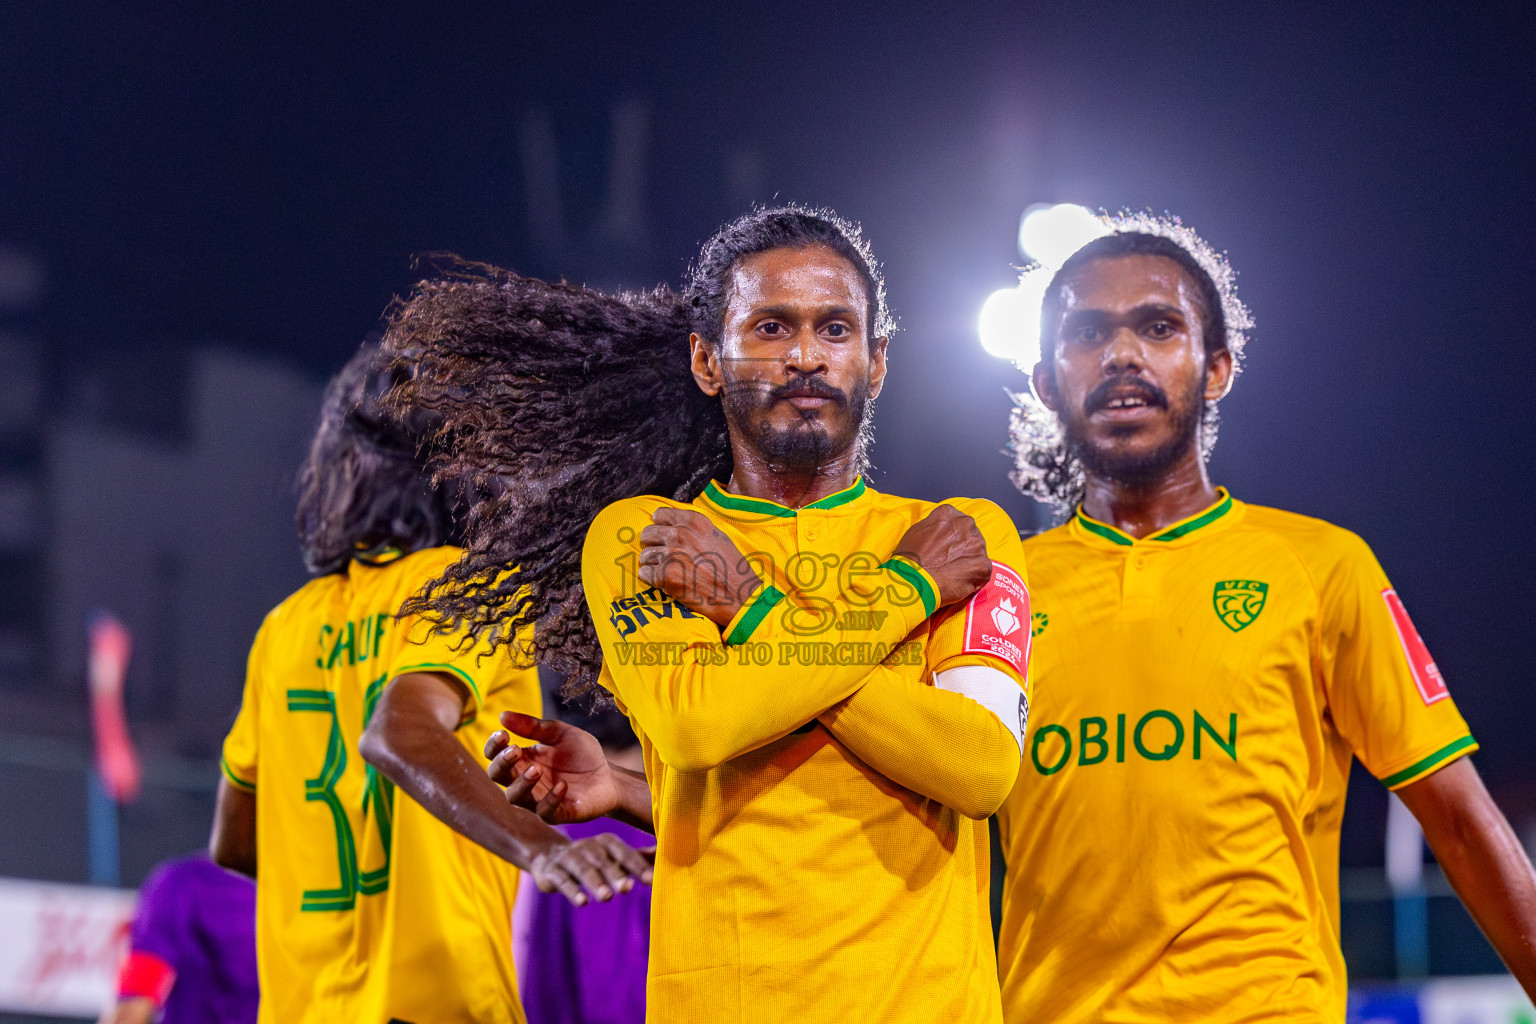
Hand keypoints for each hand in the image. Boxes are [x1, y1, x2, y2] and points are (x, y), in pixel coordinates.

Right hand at [486, 713, 621, 824]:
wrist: (609, 777)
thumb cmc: (582, 756)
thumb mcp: (560, 733)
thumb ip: (533, 726)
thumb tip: (502, 716)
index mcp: (523, 759)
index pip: (495, 756)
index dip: (493, 746)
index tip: (503, 734)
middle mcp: (524, 780)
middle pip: (498, 776)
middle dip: (502, 763)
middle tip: (515, 750)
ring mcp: (538, 799)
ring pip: (515, 797)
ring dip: (522, 783)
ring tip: (536, 769)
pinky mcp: (556, 813)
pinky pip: (544, 811)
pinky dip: (550, 799)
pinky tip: (562, 786)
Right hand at [527, 833, 653, 905]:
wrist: (549, 856)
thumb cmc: (592, 858)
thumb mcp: (614, 856)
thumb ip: (639, 857)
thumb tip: (666, 853)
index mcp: (606, 842)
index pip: (624, 853)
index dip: (637, 866)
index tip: (652, 880)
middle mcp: (587, 846)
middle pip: (603, 861)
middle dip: (615, 874)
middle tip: (627, 888)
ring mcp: (568, 857)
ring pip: (583, 870)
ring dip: (595, 883)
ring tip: (607, 897)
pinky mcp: (550, 871)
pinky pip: (562, 880)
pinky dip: (572, 891)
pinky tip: (582, 903)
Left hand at [638, 507, 762, 626]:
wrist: (740, 596)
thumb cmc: (733, 570)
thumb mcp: (718, 538)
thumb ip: (695, 530)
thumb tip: (675, 527)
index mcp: (694, 521)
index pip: (660, 514)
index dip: (660, 527)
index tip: (664, 538)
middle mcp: (681, 534)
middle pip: (648, 533)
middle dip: (653, 546)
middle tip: (664, 558)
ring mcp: (672, 554)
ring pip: (645, 555)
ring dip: (653, 565)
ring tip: (668, 573)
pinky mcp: (666, 575)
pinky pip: (645, 573)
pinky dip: (652, 580)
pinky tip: (666, 584)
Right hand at [894, 505, 992, 606]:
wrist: (913, 581)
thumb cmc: (909, 559)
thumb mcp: (916, 531)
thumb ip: (934, 527)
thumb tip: (941, 533)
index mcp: (948, 513)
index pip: (957, 522)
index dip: (952, 538)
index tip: (946, 549)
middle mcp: (966, 524)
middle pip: (971, 536)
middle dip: (963, 549)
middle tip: (950, 563)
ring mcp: (977, 544)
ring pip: (977, 554)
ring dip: (969, 564)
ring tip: (952, 575)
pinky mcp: (983, 565)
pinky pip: (982, 573)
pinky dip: (973, 580)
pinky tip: (958, 584)